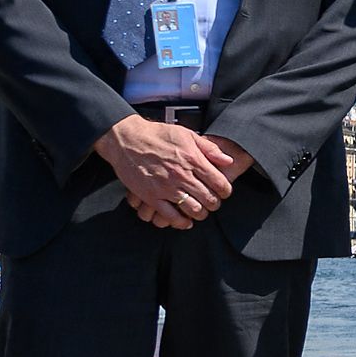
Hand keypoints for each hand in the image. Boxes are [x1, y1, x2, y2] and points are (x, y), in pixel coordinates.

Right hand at [98, 114, 235, 229]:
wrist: (127, 139)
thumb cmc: (157, 135)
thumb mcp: (187, 134)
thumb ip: (210, 148)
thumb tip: (228, 161)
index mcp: (193, 159)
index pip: (219, 183)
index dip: (225, 191)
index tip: (224, 192)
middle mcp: (182, 175)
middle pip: (209, 199)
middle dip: (215, 204)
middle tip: (213, 203)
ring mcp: (167, 188)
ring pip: (193, 210)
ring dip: (201, 214)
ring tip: (201, 211)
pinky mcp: (152, 197)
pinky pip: (171, 216)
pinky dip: (181, 222)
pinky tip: (186, 221)